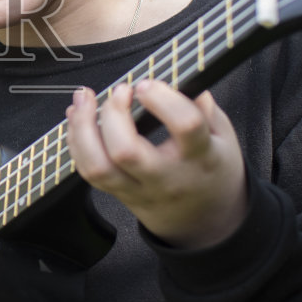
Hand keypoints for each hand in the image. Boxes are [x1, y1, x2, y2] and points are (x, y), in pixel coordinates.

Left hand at [65, 80, 247, 249]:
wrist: (203, 221)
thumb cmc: (212, 172)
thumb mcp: (224, 137)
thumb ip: (205, 108)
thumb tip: (183, 80)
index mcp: (200, 157)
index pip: (185, 127)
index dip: (163, 99)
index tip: (149, 83)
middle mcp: (165, 177)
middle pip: (126, 151)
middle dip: (114, 113)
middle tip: (120, 90)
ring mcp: (138, 189)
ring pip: (98, 167)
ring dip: (82, 128)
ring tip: (84, 98)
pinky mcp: (118, 194)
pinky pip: (89, 172)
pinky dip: (77, 141)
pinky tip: (79, 118)